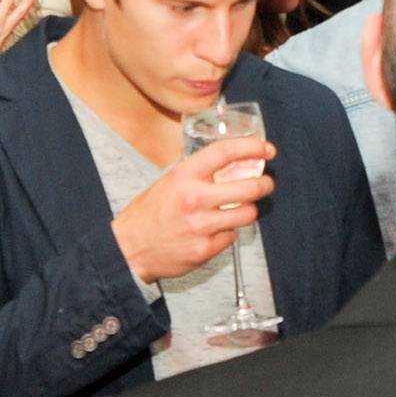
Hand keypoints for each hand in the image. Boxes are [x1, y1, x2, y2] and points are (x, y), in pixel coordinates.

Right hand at [112, 139, 273, 284]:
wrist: (129, 249)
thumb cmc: (149, 213)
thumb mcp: (169, 182)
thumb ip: (197, 173)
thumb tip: (229, 162)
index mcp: (184, 176)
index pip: (226, 153)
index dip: (252, 147)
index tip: (267, 149)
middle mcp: (195, 199)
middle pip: (249, 187)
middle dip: (265, 184)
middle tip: (266, 183)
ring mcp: (202, 226)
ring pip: (247, 214)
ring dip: (249, 210)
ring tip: (240, 208)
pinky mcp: (205, 249)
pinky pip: (231, 236)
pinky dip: (228, 232)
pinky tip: (215, 230)